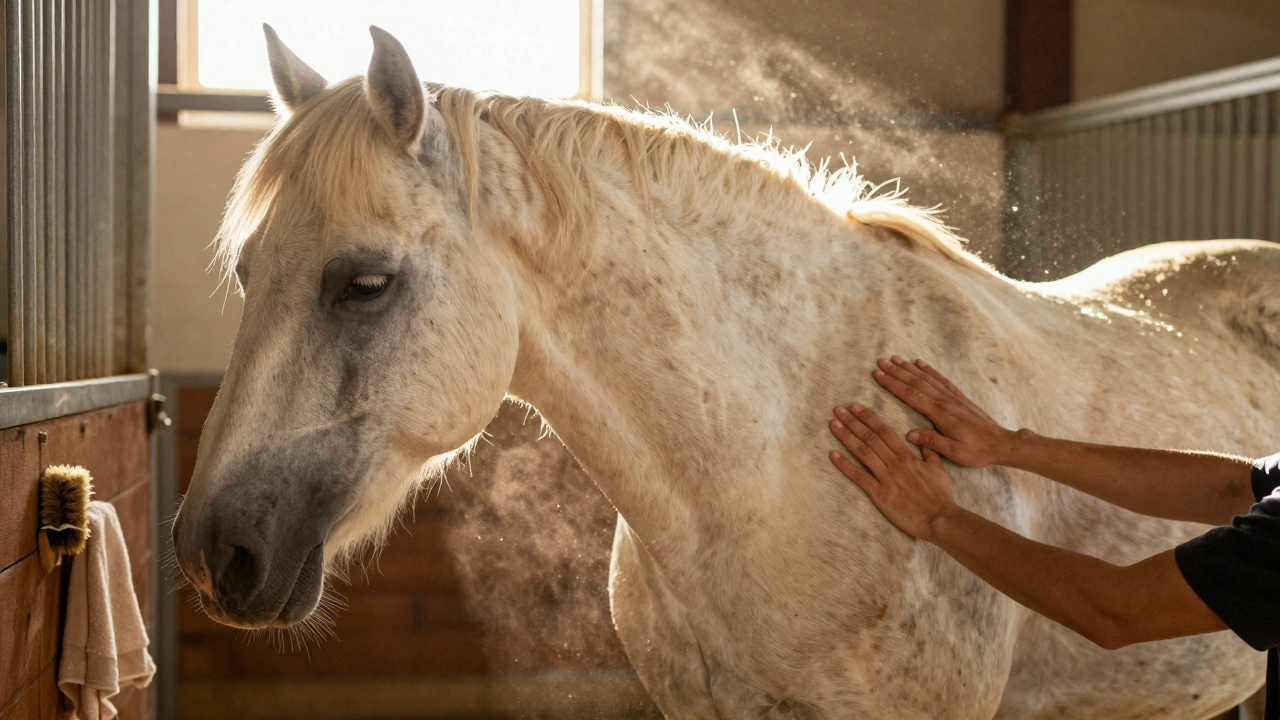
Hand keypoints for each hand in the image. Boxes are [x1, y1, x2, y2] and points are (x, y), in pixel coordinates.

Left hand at [828, 404, 957, 541]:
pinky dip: (845, 465)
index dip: (868, 418)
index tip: (855, 407)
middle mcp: (895, 463)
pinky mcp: (880, 494)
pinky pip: (859, 477)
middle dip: (852, 422)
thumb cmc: (940, 496)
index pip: (884, 431)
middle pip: (870, 437)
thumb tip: (921, 438)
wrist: (939, 519)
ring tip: (833, 425)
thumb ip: (929, 451)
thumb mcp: (938, 469)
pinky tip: (833, 455)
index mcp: (907, 456)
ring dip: (846, 437)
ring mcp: (886, 478)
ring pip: (863, 452)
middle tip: (837, 410)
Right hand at [872, 356, 1016, 467]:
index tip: (878, 375)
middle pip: (916, 382)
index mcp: (941, 414)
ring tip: (894, 359)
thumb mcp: (955, 452)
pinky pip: (941, 380)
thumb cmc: (977, 451)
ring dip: (909, 368)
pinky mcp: (959, 397)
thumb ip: (932, 442)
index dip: (893, 384)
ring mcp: (952, 397)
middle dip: (896, 372)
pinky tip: (920, 363)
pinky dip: (929, 370)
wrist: (1001, 443)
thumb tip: (910, 434)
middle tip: (880, 362)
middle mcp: (945, 401)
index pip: (911, 395)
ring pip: (927, 378)